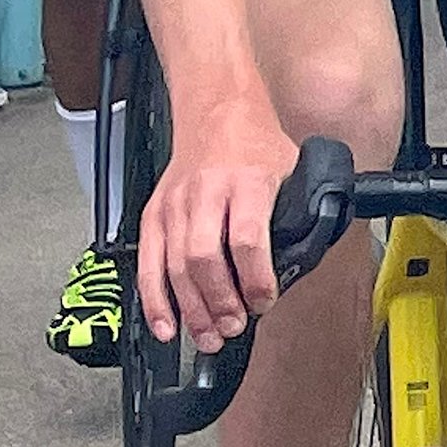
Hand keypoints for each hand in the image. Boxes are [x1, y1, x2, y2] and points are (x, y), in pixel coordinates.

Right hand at [138, 98, 302, 349]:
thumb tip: (299, 266)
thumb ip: (298, 215)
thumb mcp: (294, 171)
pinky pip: (148, 263)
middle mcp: (206, 193)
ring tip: (208, 336)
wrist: (217, 110)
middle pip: (204, 257)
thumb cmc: (258, 145)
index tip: (265, 302)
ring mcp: (174, 204)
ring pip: (175, 265)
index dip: (256, 278)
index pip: (247, 238)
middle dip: (219, 300)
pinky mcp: (152, 213)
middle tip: (234, 327)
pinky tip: (166, 326)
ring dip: (191, 309)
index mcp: (248, 181)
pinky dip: (154, 299)